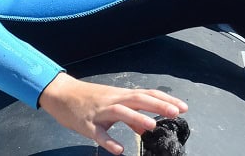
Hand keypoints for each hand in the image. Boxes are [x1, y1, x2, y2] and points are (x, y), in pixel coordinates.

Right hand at [38, 73, 186, 154]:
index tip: (183, 107)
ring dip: (136, 118)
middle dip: (158, 105)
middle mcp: (113, 100)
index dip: (166, 100)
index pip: (148, 95)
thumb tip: (146, 126)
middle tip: (176, 112)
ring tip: (152, 126)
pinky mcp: (86, 124)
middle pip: (138, 99)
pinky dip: (108, 142)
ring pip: (120, 112)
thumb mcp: (112, 105)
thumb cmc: (89, 100)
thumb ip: (130, 115)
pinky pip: (98, 134)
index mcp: (121, 96)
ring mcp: (100, 112)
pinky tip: (118, 150)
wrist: (61, 94)